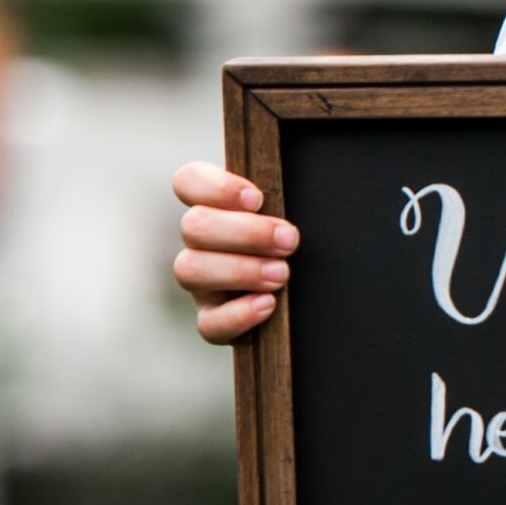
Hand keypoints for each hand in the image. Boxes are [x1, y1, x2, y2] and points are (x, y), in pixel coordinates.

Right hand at [171, 160, 296, 344]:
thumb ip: (284, 198)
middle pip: (193, 226)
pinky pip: (208, 323)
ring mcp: (203, 285)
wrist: (317, 298)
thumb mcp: (297, 213)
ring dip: (240, 270)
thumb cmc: (300, 244)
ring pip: (189, 270)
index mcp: (217, 208)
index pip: (188, 181)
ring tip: (281, 274)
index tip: (257, 198)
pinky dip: (238, 314)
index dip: (215, 187)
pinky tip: (269, 304)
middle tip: (289, 241)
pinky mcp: (213, 320)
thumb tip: (282, 189)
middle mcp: (201, 244)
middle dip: (245, 232)